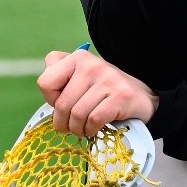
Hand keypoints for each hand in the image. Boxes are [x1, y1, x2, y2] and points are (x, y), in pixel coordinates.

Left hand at [38, 49, 158, 137]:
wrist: (141, 97)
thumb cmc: (103, 92)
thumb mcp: (80, 78)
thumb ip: (58, 76)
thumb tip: (46, 87)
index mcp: (77, 57)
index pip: (45, 83)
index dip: (50, 100)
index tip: (64, 103)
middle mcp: (91, 64)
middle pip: (61, 104)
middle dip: (63, 123)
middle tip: (71, 127)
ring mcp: (107, 79)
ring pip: (77, 114)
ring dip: (78, 129)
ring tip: (83, 129)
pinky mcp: (120, 95)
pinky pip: (94, 119)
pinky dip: (91, 129)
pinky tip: (95, 128)